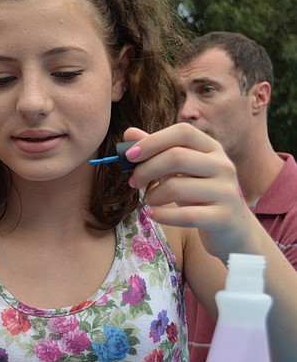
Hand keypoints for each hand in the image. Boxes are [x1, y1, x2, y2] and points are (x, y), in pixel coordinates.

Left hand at [122, 124, 253, 259]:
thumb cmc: (201, 196)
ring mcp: (226, 191)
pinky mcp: (223, 217)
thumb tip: (129, 133)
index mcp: (212, 148)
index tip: (129, 156)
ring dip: (153, 195)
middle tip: (133, 183)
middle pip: (177, 156)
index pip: (182, 132)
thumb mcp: (180, 172)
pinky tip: (153, 215)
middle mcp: (223, 165)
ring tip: (149, 201)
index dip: (152, 141)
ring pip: (177, 186)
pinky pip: (186, 215)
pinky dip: (163, 216)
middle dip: (146, 170)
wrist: (232, 229)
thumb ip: (157, 151)